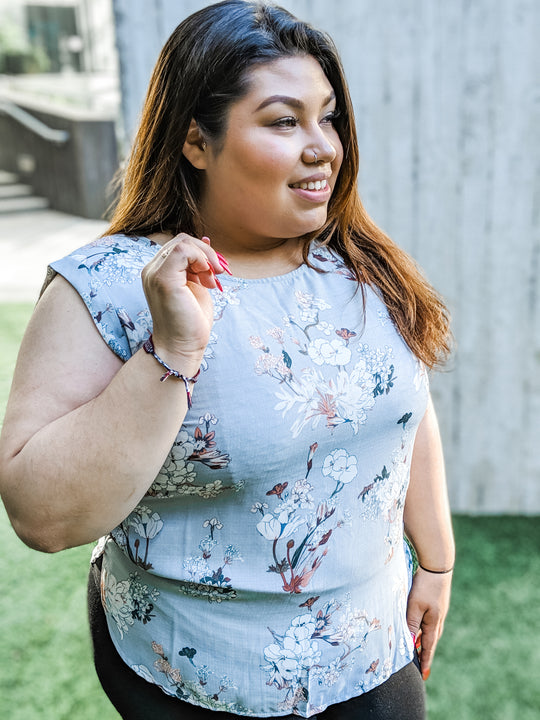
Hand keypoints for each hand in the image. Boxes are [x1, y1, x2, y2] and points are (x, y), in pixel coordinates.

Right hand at [141, 233, 223, 367]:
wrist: (182, 348)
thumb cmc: (190, 323)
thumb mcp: (197, 286)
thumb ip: (198, 265)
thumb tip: (206, 240)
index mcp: (159, 271)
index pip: (180, 245)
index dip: (201, 253)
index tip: (214, 274)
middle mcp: (152, 270)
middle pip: (182, 240)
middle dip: (206, 254)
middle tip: (218, 275)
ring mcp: (154, 273)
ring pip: (183, 242)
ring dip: (206, 258)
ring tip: (212, 280)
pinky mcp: (163, 279)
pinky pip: (182, 250)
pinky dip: (201, 259)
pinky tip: (207, 279)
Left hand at [406, 566, 452, 680]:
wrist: (438, 565)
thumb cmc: (425, 586)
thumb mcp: (415, 606)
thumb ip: (411, 624)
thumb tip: (410, 643)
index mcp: (434, 622)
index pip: (428, 647)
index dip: (425, 660)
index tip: (424, 675)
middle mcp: (438, 619)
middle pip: (431, 640)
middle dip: (425, 652)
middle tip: (420, 665)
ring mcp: (439, 610)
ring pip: (430, 630)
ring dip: (424, 640)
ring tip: (417, 648)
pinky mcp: (436, 602)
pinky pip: (429, 620)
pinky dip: (424, 628)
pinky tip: (419, 625)